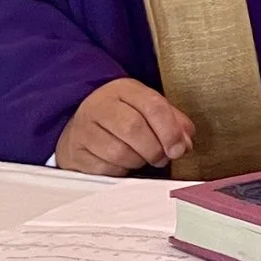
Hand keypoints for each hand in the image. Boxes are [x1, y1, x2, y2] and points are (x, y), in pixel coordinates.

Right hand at [55, 78, 194, 175]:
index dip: (171, 131)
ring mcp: (83, 129)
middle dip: (155, 149)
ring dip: (138, 161)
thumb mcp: (148, 109)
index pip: (152, 106)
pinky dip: (121, 171)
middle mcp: (99, 106)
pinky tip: (123, 164)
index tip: (180, 148)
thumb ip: (173, 122)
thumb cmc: (122, 117)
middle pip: (133, 129)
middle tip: (162, 157)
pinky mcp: (75, 152)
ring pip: (118, 152)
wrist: (81, 124)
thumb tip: (185, 143)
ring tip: (142, 158)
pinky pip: (104, 169)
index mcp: (123, 89)